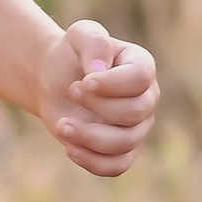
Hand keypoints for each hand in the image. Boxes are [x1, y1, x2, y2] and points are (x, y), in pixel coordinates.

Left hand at [36, 19, 157, 178]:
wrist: (55, 81)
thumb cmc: (71, 55)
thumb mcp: (79, 35)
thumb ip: (94, 41)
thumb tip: (99, 69)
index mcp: (141, 66)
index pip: (141, 78)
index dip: (113, 83)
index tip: (84, 82)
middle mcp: (146, 98)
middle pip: (134, 112)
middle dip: (98, 107)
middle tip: (70, 92)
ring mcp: (136, 127)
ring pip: (125, 142)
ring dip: (90, 137)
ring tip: (61, 126)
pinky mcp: (121, 150)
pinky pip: (118, 166)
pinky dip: (93, 162)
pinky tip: (69, 149)